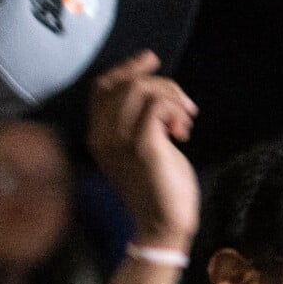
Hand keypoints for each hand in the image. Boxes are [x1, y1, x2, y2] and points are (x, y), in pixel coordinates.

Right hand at [87, 52, 199, 251]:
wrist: (162, 223)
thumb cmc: (156, 186)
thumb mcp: (139, 148)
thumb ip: (137, 121)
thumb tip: (157, 90)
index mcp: (98, 136)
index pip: (102, 87)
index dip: (127, 68)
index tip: (151, 60)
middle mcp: (102, 137)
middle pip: (125, 83)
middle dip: (161, 83)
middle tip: (183, 106)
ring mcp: (120, 142)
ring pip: (141, 88)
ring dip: (171, 96)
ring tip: (184, 120)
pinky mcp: (143, 147)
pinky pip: (157, 106)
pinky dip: (175, 109)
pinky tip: (182, 130)